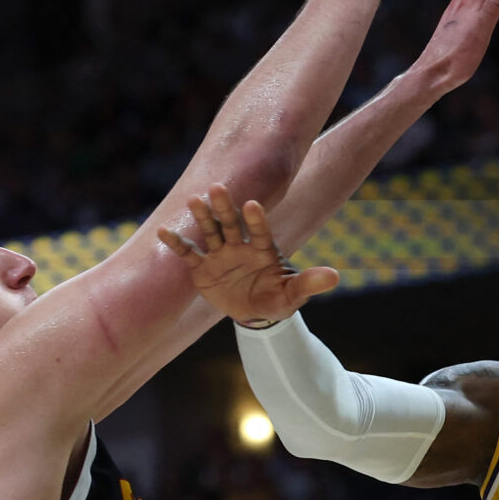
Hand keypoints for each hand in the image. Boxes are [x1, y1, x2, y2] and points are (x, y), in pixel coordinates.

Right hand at [156, 188, 341, 323]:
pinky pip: (188, 254)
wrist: (254, 312)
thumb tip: (335, 276)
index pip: (259, 230)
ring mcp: (219, 254)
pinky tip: (162, 232)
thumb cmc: (277, 298)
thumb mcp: (293, 295)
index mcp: (263, 249)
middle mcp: (239, 246)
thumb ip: (309, 283)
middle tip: (218, 187)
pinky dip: (176, 244)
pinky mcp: (202, 268)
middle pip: (231, 223)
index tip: (252, 204)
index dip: (256, 218)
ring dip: (202, 217)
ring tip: (193, 199)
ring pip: (209, 232)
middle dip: (225, 207)